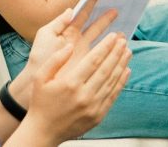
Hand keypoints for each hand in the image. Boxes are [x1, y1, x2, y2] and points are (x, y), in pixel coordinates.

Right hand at [23, 0, 130, 139]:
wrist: (44, 131)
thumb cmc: (40, 102)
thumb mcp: (40, 78)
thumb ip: (55, 60)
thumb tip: (70, 45)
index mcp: (70, 83)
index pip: (94, 60)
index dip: (105, 46)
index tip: (114, 36)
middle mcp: (84, 95)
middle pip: (106, 69)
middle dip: (116, 52)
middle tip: (124, 40)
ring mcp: (93, 107)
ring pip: (112, 81)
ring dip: (122, 65)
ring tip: (128, 52)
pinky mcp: (98, 115)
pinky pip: (113, 95)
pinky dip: (121, 82)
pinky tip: (126, 71)